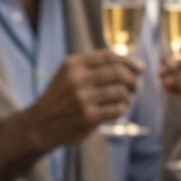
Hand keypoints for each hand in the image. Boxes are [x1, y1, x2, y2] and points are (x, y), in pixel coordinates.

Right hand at [22, 49, 142, 149]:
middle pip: (118, 72)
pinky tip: (116, 111)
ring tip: (125, 100)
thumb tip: (126, 62)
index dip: (129, 61)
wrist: (40, 124)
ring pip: (120, 91)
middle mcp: (77, 79)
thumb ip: (91, 66)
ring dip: (128, 96)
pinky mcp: (88, 117)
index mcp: (73, 65)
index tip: (139, 68)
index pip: (109, 56)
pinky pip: (116, 110)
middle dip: (133, 79)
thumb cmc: (59, 98)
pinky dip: (121, 110)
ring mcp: (82, 99)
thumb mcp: (67, 74)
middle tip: (136, 85)